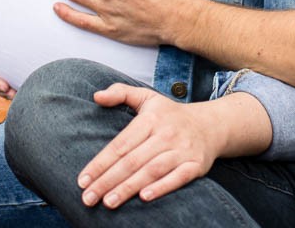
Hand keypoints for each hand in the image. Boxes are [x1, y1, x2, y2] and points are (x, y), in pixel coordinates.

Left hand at [77, 87, 265, 207]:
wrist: (211, 125)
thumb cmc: (171, 115)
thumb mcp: (147, 97)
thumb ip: (121, 93)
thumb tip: (96, 96)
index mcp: (151, 118)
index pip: (120, 144)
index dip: (100, 163)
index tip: (83, 180)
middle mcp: (166, 134)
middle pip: (132, 161)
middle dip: (108, 181)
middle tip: (88, 198)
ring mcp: (182, 150)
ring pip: (151, 171)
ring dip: (129, 188)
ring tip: (108, 202)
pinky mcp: (196, 165)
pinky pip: (178, 178)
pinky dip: (162, 187)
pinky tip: (144, 198)